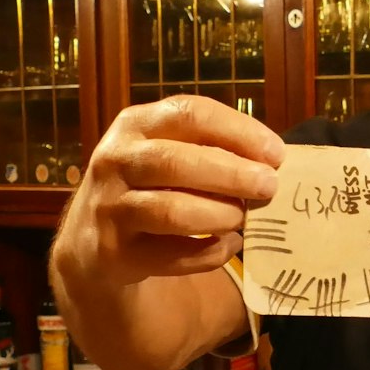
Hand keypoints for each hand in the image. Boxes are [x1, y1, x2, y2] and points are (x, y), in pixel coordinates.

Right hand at [56, 95, 282, 287]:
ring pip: (170, 210)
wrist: (92, 241)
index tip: (276, 153)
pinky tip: (228, 246)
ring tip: (243, 218)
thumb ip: (211, 150)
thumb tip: (272, 162)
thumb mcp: (168, 153)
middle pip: (175, 161)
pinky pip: (169, 255)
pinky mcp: (113, 251)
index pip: (189, 114)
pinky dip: (207, 253)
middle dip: (231, 174)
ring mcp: (109, 206)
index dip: (238, 131)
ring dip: (218, 215)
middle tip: (269, 187)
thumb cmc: (148, 187)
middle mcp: (115, 160)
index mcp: (136, 124)